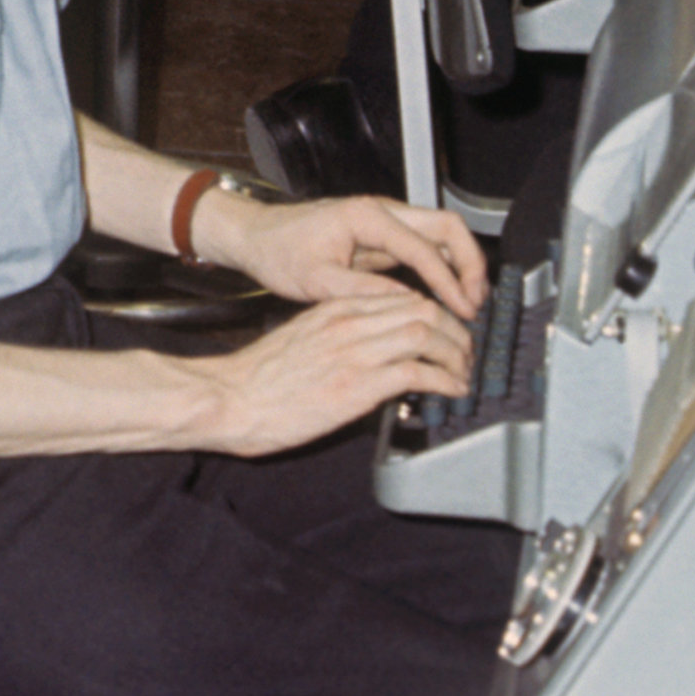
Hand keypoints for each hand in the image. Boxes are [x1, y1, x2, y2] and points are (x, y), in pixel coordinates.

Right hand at [187, 287, 487, 454]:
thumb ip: (338, 339)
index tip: (448, 333)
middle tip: (465, 353)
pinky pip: (418, 372)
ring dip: (457, 355)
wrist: (229, 398)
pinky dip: (445, 381)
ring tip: (463, 373)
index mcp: (334, 310)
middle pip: (423, 309)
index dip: (436, 314)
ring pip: (427, 335)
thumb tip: (372, 353)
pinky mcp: (358, 385)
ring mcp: (354, 352)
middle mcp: (348, 323)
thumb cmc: (258, 379)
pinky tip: (451, 391)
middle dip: (456, 331)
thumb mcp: (302, 342)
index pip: (401, 297)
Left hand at [202, 185, 483, 320]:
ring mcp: (384, 221)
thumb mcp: (316, 280)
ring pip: (440, 235)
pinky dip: (441, 268)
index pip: (423, 247)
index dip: (448, 281)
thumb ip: (364, 292)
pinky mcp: (382, 235)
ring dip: (459, 265)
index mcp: (366, 216)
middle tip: (475, 302)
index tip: (461, 309)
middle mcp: (381, 211)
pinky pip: (424, 247)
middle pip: (447, 227)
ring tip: (467, 303)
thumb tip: (408, 305)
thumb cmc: (277, 251)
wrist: (256, 236)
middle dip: (469, 263)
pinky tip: (444, 296)